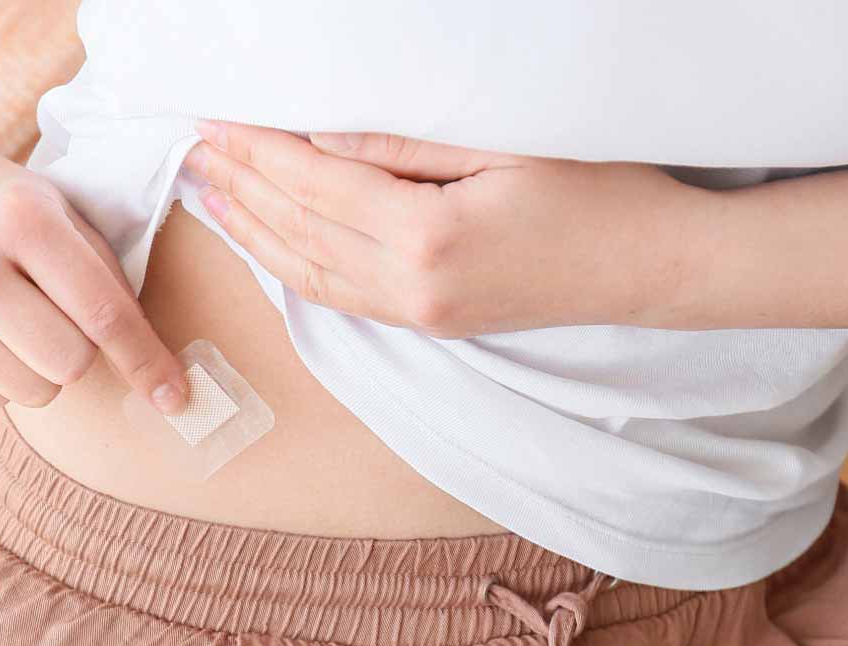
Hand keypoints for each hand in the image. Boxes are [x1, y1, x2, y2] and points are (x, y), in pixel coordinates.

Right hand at [0, 130, 186, 411]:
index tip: (174, 397)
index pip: (102, 313)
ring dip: (39, 368)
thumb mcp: (59, 212)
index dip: (145, 360)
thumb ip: (106, 277)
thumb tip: (157, 369)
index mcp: (21, 219)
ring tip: (12, 318)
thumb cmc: (1, 206)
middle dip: (80, 349)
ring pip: (32, 391)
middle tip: (55, 313)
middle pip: (70, 363)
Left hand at [183, 120, 708, 336]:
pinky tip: (265, 240)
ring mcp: (420, 315)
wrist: (655, 266)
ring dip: (251, 230)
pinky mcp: (431, 324)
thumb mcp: (503, 146)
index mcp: (428, 236)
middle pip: (299, 231)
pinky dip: (291, 265)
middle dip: (240, 186)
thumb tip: (322, 138)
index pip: (316, 186)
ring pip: (308, 273)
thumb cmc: (597, 190)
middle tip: (192, 145)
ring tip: (206, 189)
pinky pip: (340, 296)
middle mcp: (412, 287)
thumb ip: (405, 147)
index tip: (216, 118)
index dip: (260, 150)